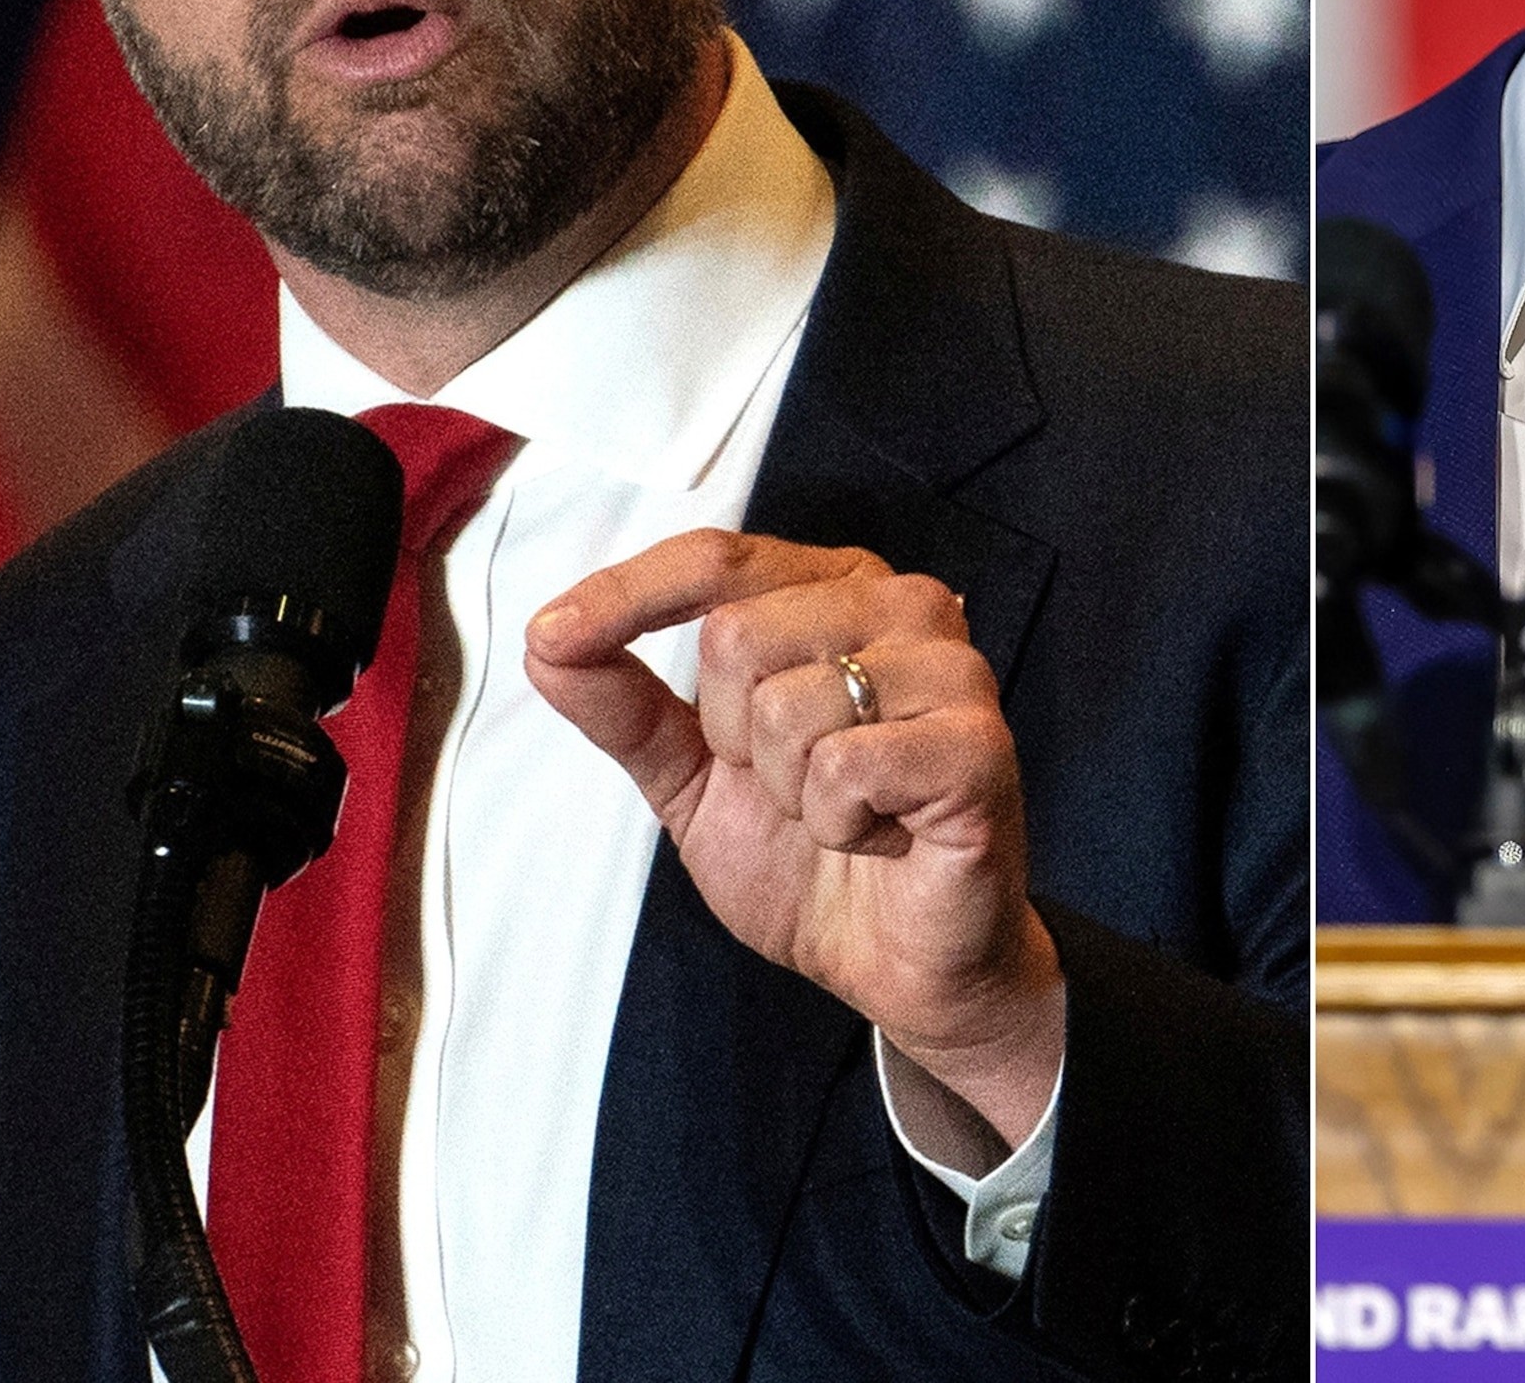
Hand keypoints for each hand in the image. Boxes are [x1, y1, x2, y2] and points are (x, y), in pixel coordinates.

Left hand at [524, 530, 1063, 1155]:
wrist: (899, 964)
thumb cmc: (812, 859)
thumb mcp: (693, 777)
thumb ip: (625, 705)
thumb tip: (546, 641)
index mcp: (834, 593)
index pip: (718, 560)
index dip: (627, 594)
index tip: (551, 636)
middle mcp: (901, 607)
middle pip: (737, 635)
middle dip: (733, 739)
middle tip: (793, 785)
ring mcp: (951, 671)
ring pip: (788, 705)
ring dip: (790, 793)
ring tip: (843, 814)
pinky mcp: (978, 745)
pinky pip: (848, 765)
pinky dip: (839, 823)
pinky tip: (880, 835)